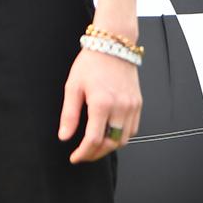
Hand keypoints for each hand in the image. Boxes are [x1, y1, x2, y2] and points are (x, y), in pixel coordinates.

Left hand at [57, 46, 141, 162]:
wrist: (113, 44)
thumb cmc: (92, 62)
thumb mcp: (73, 86)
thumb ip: (69, 114)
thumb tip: (64, 136)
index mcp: (102, 103)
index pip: (93, 140)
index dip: (83, 153)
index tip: (75, 157)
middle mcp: (120, 106)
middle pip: (110, 144)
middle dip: (95, 154)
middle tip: (84, 154)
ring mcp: (132, 106)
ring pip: (124, 140)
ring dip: (109, 147)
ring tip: (96, 146)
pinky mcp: (138, 103)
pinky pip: (133, 129)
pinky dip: (122, 136)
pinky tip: (110, 133)